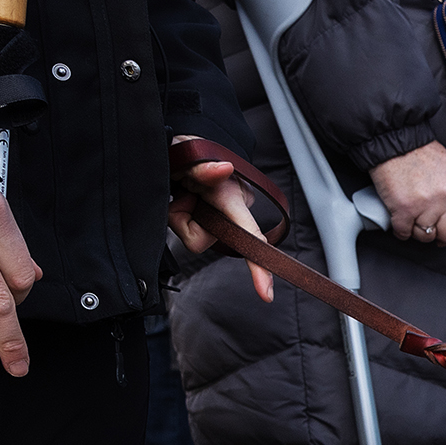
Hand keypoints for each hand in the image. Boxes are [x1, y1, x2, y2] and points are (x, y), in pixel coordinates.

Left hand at [168, 152, 275, 302]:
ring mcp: (219, 221)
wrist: (183, 152)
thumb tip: (224, 169)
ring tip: (181, 193)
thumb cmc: (191, 152)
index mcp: (231, 197)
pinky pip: (189, 233)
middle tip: (181, 190)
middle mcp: (231, 213)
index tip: (266, 292)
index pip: (249, 234)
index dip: (258, 263)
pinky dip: (179, 217)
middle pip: (202, 238)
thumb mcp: (191, 154)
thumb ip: (203, 166)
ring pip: (194, 236)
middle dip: (183, 218)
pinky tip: (182, 200)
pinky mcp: (207, 225)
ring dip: (180, 216)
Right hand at [369, 140, 445, 244]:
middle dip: (439, 236)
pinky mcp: (405, 208)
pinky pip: (404, 232)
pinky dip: (401, 230)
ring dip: (417, 231)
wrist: (395, 141)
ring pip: (426, 235)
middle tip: (431, 230)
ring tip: (413, 219)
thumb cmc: (421, 153)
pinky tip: (400, 222)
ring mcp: (428, 204)